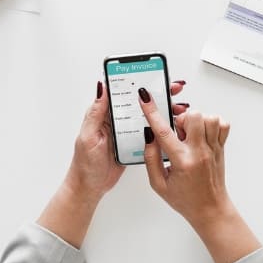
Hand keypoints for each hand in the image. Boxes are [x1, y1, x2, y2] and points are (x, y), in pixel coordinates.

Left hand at [66, 79, 187, 202]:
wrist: (90, 187)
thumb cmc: (85, 163)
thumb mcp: (89, 135)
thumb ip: (96, 112)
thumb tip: (101, 86)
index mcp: (104, 114)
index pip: (122, 92)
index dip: (137, 82)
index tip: (152, 76)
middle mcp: (116, 120)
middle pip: (138, 103)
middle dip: (156, 94)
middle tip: (173, 88)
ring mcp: (126, 132)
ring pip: (146, 116)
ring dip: (162, 111)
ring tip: (178, 107)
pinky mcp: (133, 144)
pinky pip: (148, 133)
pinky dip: (160, 128)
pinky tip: (172, 126)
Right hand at [140, 89, 260, 262]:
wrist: (211, 210)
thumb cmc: (185, 199)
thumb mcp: (158, 184)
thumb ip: (150, 158)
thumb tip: (149, 136)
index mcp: (182, 162)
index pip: (164, 132)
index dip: (152, 112)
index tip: (145, 97)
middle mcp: (200, 153)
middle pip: (193, 117)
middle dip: (180, 119)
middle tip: (177, 132)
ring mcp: (213, 149)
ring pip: (208, 117)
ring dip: (196, 120)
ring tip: (190, 134)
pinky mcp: (221, 147)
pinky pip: (222, 124)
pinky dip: (211, 123)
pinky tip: (202, 134)